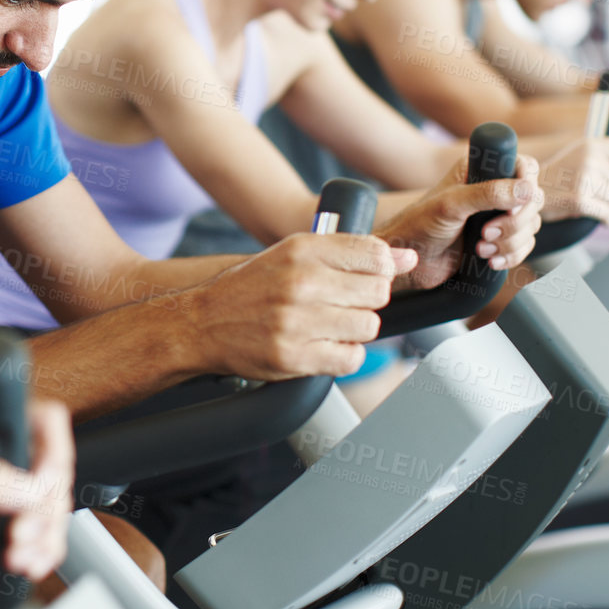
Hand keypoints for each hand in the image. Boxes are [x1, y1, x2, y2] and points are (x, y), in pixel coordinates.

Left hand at [0, 400, 74, 602]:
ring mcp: (9, 493)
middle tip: (16, 533)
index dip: (54, 454)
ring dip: (45, 537)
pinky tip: (26, 564)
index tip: (40, 485)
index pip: (44, 422)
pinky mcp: (13, 525)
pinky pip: (50, 535)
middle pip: (57, 473)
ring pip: (56, 508)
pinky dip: (45, 552)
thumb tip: (31, 492)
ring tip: (14, 556)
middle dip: (44, 511)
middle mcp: (1, 458)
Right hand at [184, 233, 413, 381]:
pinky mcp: (293, 356)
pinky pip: (351, 358)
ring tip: (328, 325)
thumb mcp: (293, 254)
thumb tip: (407, 257)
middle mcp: (300, 282)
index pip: (376, 254)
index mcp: (302, 250)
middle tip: (342, 304)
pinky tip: (323, 345)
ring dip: (354, 329)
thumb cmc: (251, 288)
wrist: (201, 324)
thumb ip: (350, 253)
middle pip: (378, 293)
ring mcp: (296, 321)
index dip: (380, 269)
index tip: (365, 277)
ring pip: (368, 327)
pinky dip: (343, 355)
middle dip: (367, 301)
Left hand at [377, 153, 542, 287]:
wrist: (408, 260)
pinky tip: (489, 260)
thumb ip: (488, 194)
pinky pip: (524, 246)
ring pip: (530, 226)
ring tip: (480, 248)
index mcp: (479, 170)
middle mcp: (492, 190)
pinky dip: (511, 256)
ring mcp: (496, 216)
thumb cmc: (418, 226)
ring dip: (510, 242)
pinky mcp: (497, 240)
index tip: (511, 208)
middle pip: (533, 201)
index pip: (523, 166)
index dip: (526, 186)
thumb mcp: (451, 205)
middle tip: (486, 233)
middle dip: (515, 223)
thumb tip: (527, 190)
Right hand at [537, 136, 608, 223]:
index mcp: (591, 145)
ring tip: (604, 208)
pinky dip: (608, 219)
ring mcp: (585, 179)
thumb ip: (605, 156)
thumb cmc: (558, 175)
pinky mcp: (580, 200)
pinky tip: (603, 219)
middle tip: (608, 199)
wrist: (527, 190)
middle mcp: (590, 159)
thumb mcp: (579, 154)